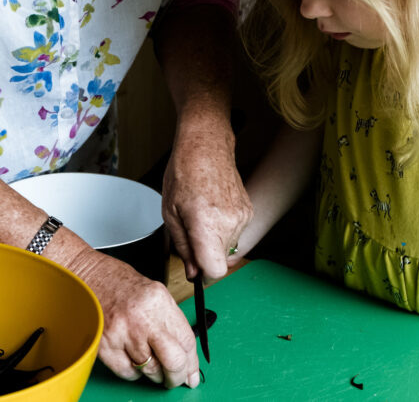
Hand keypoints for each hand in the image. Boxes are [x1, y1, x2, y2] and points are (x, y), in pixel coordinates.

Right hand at [69, 248, 199, 387]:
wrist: (86, 276)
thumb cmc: (117, 282)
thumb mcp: (152, 293)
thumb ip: (168, 320)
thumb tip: (184, 351)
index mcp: (159, 301)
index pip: (186, 340)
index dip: (192, 362)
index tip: (192, 373)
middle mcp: (142, 318)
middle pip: (172, 361)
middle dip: (177, 376)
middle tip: (176, 378)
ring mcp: (122, 333)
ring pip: (150, 370)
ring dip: (154, 373)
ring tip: (150, 361)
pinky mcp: (104, 346)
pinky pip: (128, 372)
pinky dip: (133, 371)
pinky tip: (132, 358)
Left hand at [161, 121, 251, 281]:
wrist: (207, 147)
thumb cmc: (184, 172)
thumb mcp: (170, 213)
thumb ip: (183, 246)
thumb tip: (193, 271)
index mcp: (207, 224)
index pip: (215, 270)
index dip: (202, 272)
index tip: (194, 264)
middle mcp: (229, 222)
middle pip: (220, 260)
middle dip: (205, 253)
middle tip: (191, 231)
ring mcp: (242, 217)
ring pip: (227, 247)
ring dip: (213, 239)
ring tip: (201, 214)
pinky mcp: (248, 212)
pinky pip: (234, 233)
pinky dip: (222, 228)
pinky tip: (213, 209)